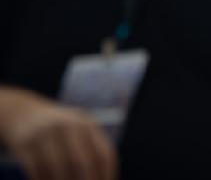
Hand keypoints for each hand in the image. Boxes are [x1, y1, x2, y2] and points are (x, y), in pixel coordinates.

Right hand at [0, 94, 116, 179]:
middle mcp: (68, 126)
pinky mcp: (26, 143)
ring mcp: (46, 133)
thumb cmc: (61, 132)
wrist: (25, 114)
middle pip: (82, 162)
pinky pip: (36, 169)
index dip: (106, 176)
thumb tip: (105, 178)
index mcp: (87, 125)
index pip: (104, 155)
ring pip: (58, 168)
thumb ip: (92, 151)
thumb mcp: (79, 132)